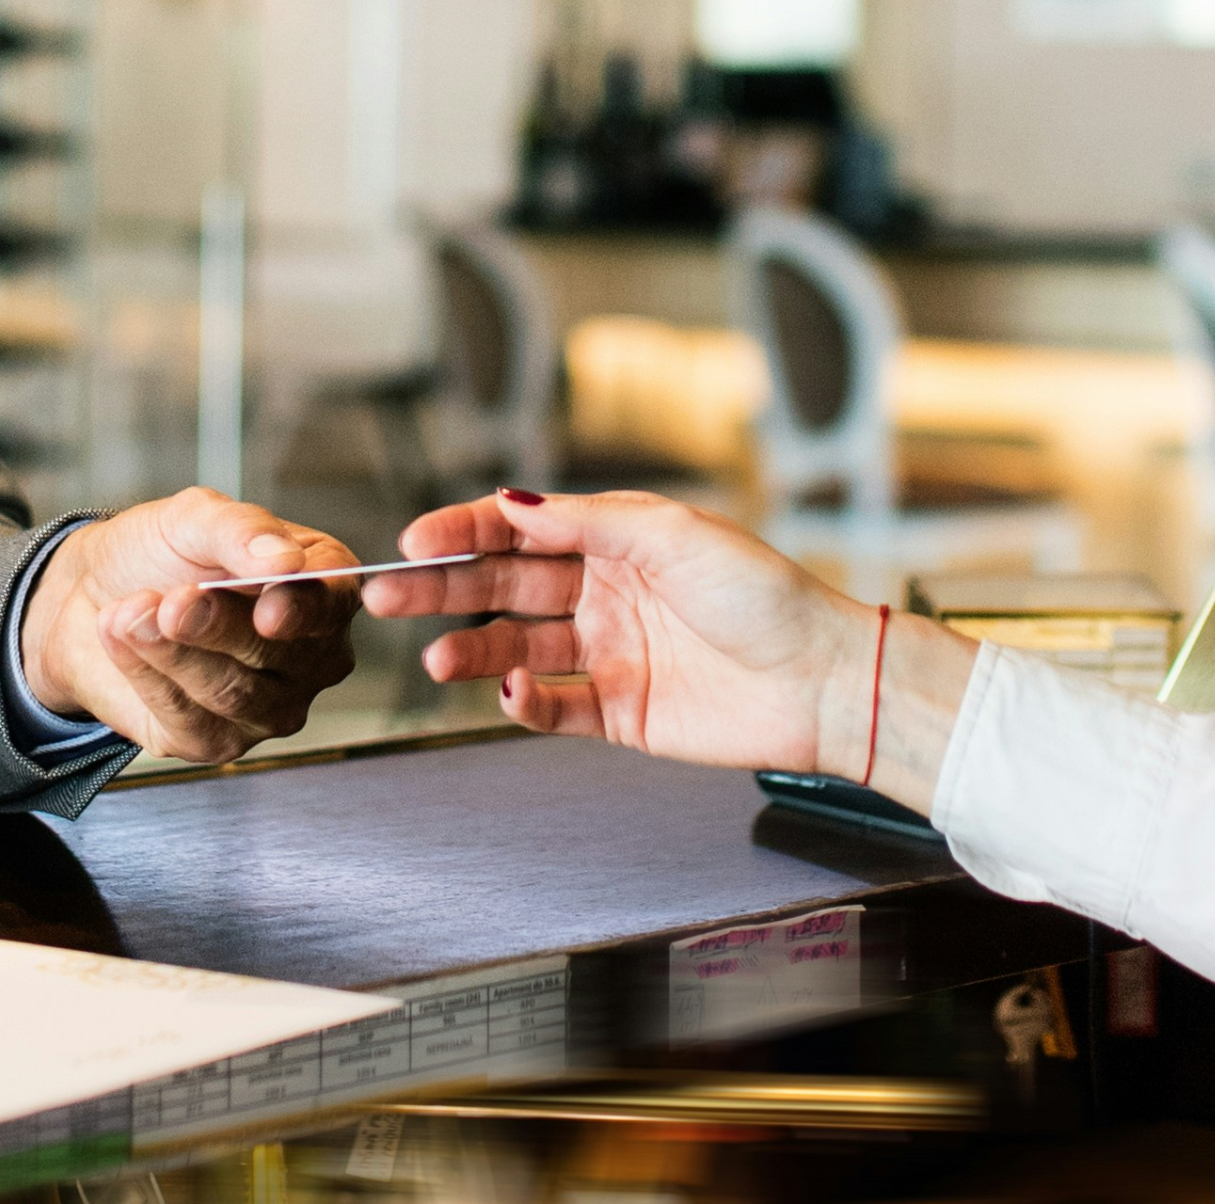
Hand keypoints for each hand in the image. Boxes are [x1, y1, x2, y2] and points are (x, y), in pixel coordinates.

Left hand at [20, 491, 359, 761]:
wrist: (91, 594)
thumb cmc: (159, 553)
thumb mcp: (193, 517)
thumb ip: (241, 529)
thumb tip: (285, 560)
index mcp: (319, 585)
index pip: (334, 601)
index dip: (306, 608)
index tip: (268, 609)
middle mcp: (309, 654)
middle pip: (283, 652)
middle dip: (218, 625)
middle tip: (173, 602)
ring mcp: (270, 705)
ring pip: (234, 692)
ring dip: (172, 649)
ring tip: (128, 610)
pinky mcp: (216, 741)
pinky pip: (187, 716)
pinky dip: (145, 672)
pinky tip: (120, 635)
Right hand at [357, 490, 973, 807]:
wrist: (826, 681)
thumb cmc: (764, 595)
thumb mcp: (671, 535)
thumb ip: (585, 523)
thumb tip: (509, 502)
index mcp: (612, 541)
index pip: (517, 530)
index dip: (462, 532)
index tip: (414, 542)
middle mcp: (602, 593)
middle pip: (502, 588)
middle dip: (443, 590)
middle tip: (388, 600)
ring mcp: (608, 654)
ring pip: (514, 647)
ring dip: (470, 650)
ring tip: (436, 661)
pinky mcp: (620, 712)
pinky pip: (553, 705)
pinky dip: (521, 700)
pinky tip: (507, 690)